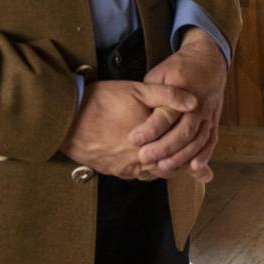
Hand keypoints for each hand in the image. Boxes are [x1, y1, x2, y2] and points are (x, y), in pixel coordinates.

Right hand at [61, 80, 198, 178]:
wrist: (64, 118)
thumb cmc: (100, 101)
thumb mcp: (136, 90)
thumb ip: (168, 95)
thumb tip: (194, 103)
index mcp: (149, 142)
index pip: (180, 154)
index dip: (192, 150)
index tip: (199, 146)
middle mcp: (138, 160)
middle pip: (169, 166)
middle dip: (181, 160)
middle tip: (192, 156)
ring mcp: (124, 168)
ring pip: (153, 172)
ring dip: (164, 164)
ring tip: (173, 154)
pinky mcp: (112, 171)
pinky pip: (136, 174)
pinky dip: (147, 167)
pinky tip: (149, 156)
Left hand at [133, 29, 227, 179]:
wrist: (209, 61)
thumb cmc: (179, 68)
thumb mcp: (160, 73)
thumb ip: (150, 94)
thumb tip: (136, 114)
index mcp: (182, 89)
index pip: (166, 113)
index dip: (150, 128)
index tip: (134, 138)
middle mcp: (198, 104)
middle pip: (183, 130)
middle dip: (164, 147)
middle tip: (145, 157)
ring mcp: (208, 114)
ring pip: (198, 139)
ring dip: (182, 156)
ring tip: (163, 166)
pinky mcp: (214, 121)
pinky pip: (211, 141)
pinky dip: (204, 155)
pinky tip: (193, 167)